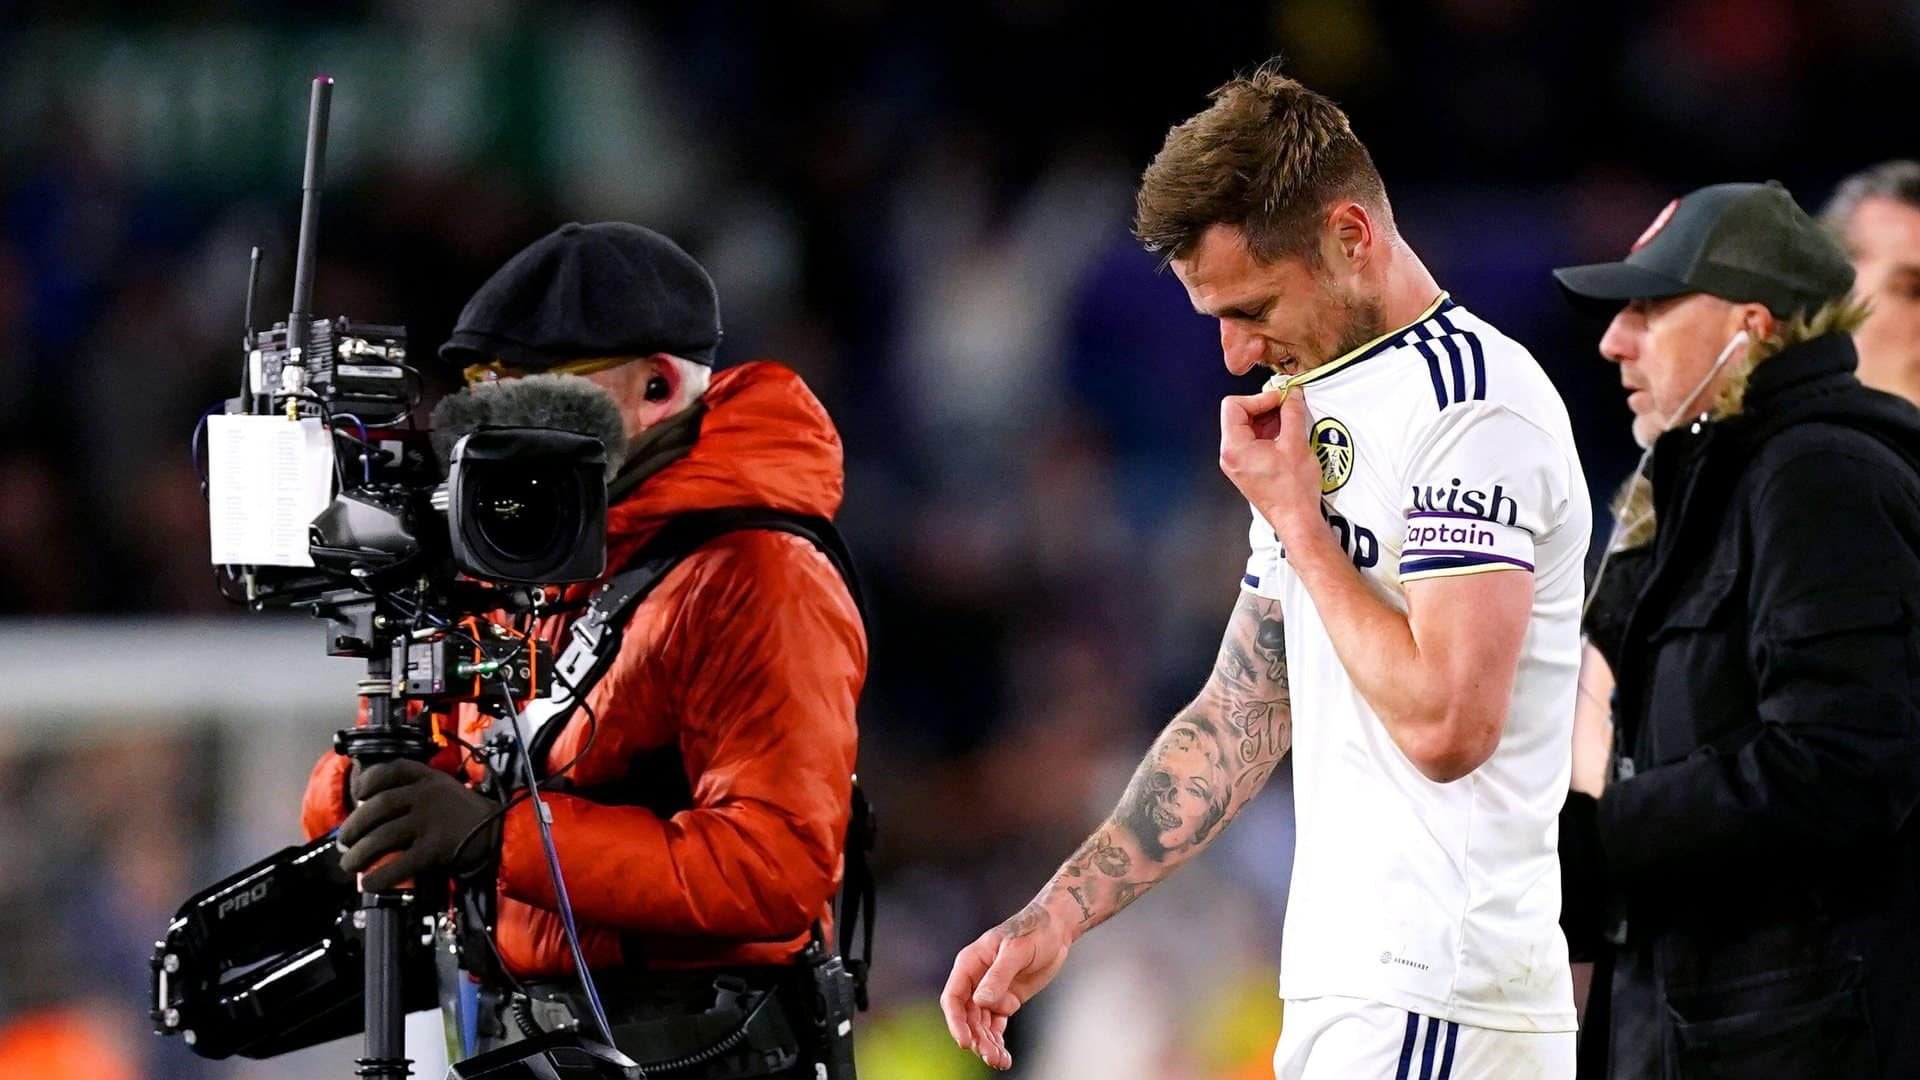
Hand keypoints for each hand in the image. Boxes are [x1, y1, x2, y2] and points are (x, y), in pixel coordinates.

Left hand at [338, 758, 500, 891]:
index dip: (368, 781)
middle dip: (354, 826)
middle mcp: (427, 795)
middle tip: (345, 841)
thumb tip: (378, 818)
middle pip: (378, 807)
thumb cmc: (474, 816)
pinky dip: (380, 876)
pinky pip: (399, 863)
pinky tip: (370, 883)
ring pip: (383, 837)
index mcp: (430, 778)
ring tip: (350, 864)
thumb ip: (418, 795)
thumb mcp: (448, 791)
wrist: (506, 832)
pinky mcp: (435, 848)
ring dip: (360, 854)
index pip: (391, 770)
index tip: (359, 794)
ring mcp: (430, 821)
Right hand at [940, 904, 1072, 1070]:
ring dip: (987, 1043)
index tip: (966, 1041)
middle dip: (977, 1038)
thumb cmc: (1034, 931)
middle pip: (967, 1017)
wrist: (1056, 930)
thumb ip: (998, 975)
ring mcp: (990, 992)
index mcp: (970, 963)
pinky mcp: (1005, 1001)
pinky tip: (1004, 1055)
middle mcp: (975, 980)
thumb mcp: (1017, 951)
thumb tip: (981, 1001)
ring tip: (1001, 1061)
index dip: (956, 1021)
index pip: (954, 997)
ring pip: (980, 1025)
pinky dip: (997, 1040)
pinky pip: (995, 1025)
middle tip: (991, 1056)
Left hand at [1219, 386, 1325, 547]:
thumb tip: (1291, 396)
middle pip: (1239, 415)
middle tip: (1287, 405)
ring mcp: (1237, 463)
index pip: (1233, 406)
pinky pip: (1253, 441)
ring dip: (1268, 419)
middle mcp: (1230, 455)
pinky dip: (1269, 432)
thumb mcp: (1296, 444)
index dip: (1258, 398)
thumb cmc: (1293, 492)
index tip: (1278, 399)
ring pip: (1247, 428)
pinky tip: (1287, 433)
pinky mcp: (1247, 468)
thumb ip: (1292, 413)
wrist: (1296, 519)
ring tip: (1290, 419)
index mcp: (1234, 448)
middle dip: (1264, 407)